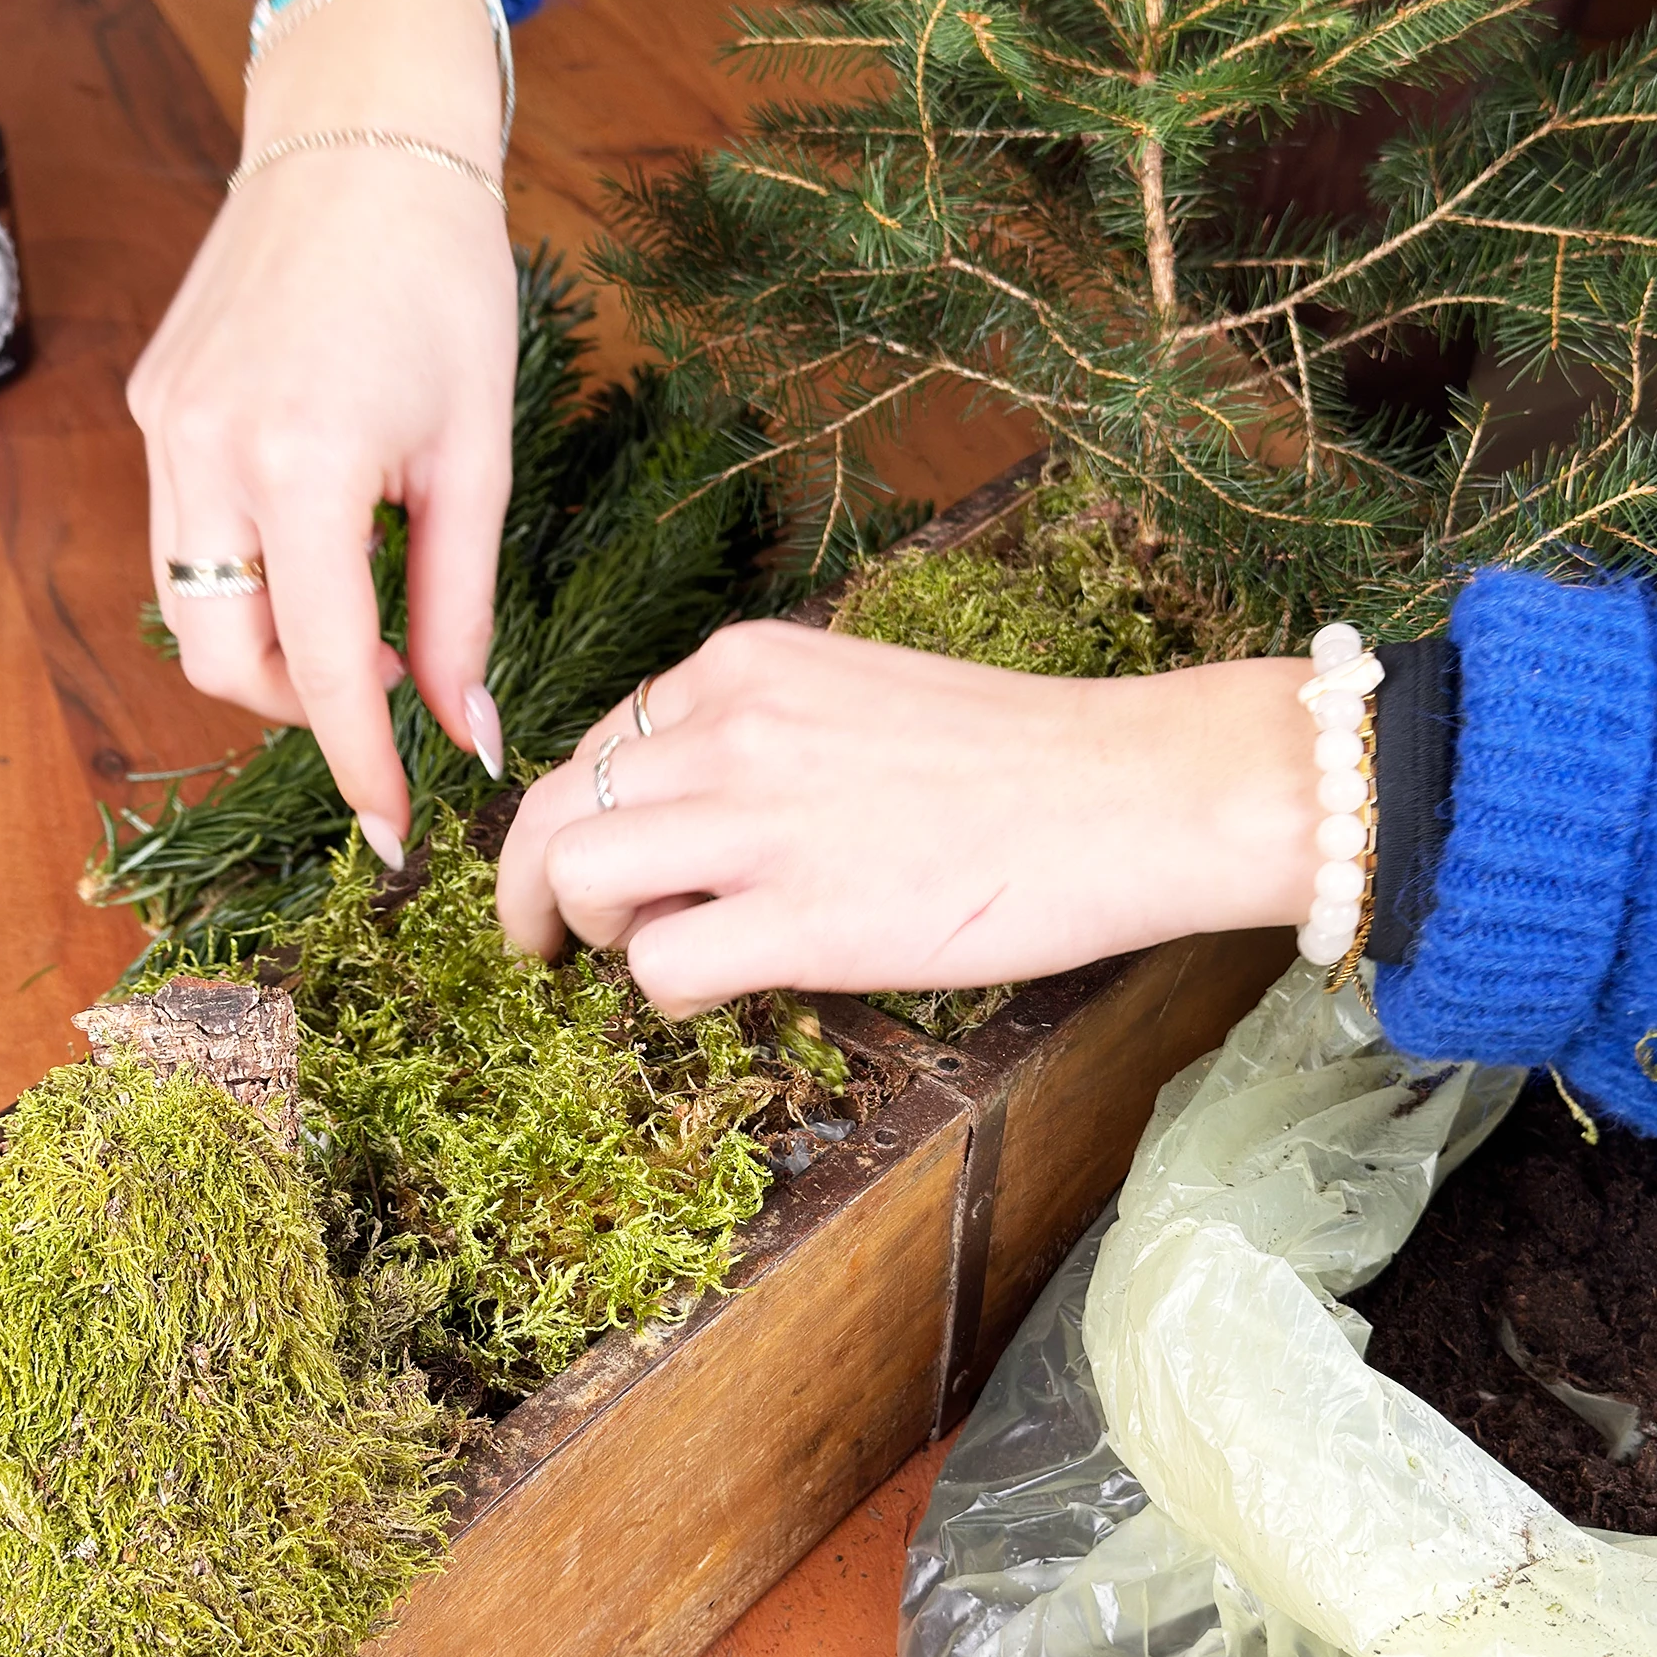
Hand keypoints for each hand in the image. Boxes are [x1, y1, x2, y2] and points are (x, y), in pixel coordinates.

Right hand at [126, 0, 514, 859]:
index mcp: (304, 462)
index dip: (361, 763)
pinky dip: (246, 571)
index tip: (397, 833)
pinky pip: (182, 534)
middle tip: (384, 688)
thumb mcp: (476, 454)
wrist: (360, 136)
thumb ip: (461, 607)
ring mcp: (163, 427)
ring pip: (190, 606)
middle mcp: (208, 451)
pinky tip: (316, 535)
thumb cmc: (444, 281)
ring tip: (356, 615)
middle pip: (226, 660)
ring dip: (268, 645)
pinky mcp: (151, 403)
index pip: (322, 666)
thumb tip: (468, 734)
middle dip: (301, 706)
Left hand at [495, 621, 1315, 1012]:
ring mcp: (758, 824)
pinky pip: (657, 968)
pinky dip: (664, 991)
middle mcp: (730, 729)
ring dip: (586, 933)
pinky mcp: (798, 921)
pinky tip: (717, 989)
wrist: (1130, 790)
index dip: (580, 814)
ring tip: (637, 959)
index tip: (595, 864)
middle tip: (542, 941)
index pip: (601, 742)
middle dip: (526, 885)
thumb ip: (768, 730)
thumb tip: (700, 805)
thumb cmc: (1020, 755)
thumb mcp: (861, 693)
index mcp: (745, 666)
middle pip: (552, 808)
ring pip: (574, 876)